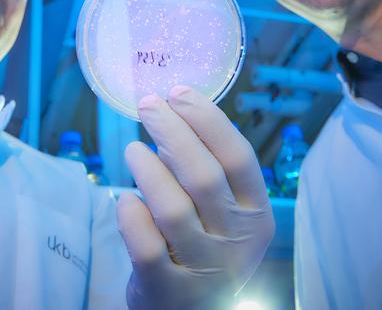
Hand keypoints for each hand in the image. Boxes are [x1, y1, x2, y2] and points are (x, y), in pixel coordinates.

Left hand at [117, 85, 273, 309]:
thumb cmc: (204, 246)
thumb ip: (205, 171)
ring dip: (147, 170)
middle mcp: (236, 242)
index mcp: (256, 213)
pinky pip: (145, 244)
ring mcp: (204, 268)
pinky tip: (125, 200)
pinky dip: (132, 216)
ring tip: (132, 149)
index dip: (207, 120)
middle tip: (148, 105)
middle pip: (204, 175)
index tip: (179, 92)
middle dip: (172, 131)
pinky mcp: (167, 290)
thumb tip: (170, 115)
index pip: (239, 157)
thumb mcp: (221, 213)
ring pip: (173, 208)